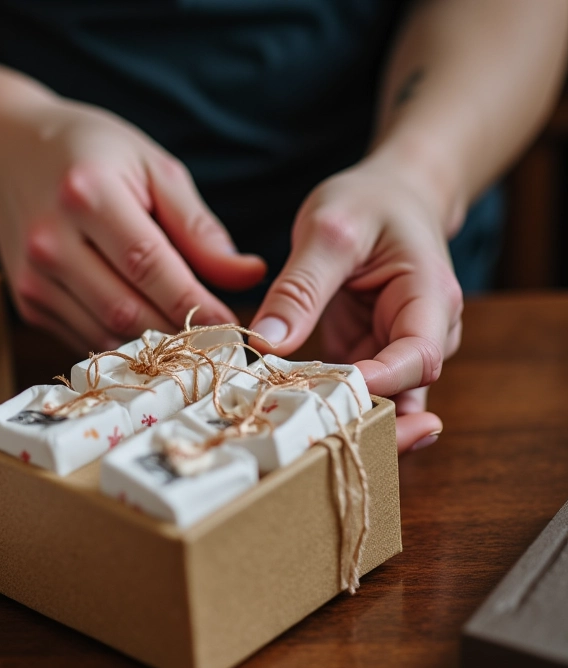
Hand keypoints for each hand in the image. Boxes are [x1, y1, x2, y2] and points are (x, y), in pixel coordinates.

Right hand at [0, 90, 265, 350]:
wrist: (9, 151)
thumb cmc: (92, 153)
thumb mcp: (153, 168)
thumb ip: (198, 227)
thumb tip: (249, 274)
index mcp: (86, 194)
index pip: (148, 265)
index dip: (194, 304)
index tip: (232, 326)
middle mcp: (50, 241)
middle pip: (126, 310)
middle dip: (179, 335)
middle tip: (219, 342)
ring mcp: (33, 278)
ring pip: (106, 336)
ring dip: (154, 349)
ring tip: (190, 343)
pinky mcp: (27, 303)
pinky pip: (85, 339)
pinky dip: (123, 345)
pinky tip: (149, 334)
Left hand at [249, 151, 462, 452]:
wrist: (388, 197)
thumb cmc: (368, 203)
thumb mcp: (328, 230)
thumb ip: (300, 287)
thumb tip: (267, 344)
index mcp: (430, 299)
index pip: (418, 357)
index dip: (381, 382)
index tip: (331, 391)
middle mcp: (424, 334)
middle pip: (404, 396)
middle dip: (361, 420)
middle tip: (308, 441)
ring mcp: (395, 351)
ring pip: (381, 405)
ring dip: (341, 420)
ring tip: (293, 437)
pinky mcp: (368, 357)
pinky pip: (354, 395)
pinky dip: (326, 406)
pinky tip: (290, 418)